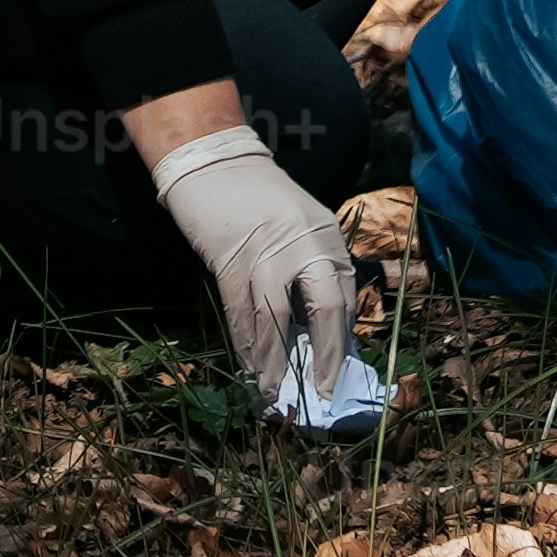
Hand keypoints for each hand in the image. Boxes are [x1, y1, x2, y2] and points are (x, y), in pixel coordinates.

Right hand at [148, 126, 363, 409]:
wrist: (215, 164)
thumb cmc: (262, 199)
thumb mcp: (305, 226)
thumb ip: (316, 271)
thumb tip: (323, 331)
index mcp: (325, 238)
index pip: (340, 300)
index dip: (339, 344)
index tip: (335, 377)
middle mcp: (301, 244)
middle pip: (320, 309)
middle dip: (318, 356)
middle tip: (316, 393)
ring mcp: (263, 252)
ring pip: (273, 317)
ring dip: (272, 360)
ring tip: (271, 391)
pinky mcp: (227, 260)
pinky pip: (238, 310)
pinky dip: (244, 342)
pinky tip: (247, 364)